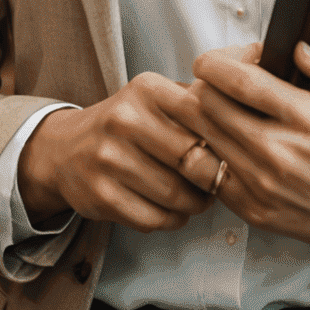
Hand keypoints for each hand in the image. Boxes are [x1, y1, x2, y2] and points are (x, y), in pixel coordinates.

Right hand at [17, 73, 213, 231]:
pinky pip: (153, 219)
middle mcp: (124, 120)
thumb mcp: (154, 97)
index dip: (224, 138)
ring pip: (175, 194)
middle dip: (213, 177)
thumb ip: (194, 102)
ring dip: (196, 204)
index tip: (232, 150)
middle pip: (192, 159)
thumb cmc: (127, 124)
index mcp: (145, 89)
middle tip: (220, 182)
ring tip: (199, 198)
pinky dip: (172, 220)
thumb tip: (243, 118)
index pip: (202, 114)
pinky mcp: (101, 196)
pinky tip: (174, 211)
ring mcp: (109, 159)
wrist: (65, 149)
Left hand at [163, 42, 309, 253]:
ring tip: (199, 102)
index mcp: (304, 117)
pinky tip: (206, 139)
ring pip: (199, 136)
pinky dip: (196, 150)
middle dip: (203, 81)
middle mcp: (278, 151)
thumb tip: (298, 47)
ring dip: (191, 113)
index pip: (240, 80)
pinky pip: (202, 174)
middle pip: (209, 104)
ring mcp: (261, 183)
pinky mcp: (250, 208)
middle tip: (212, 79)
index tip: (219, 58)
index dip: (217, 61)